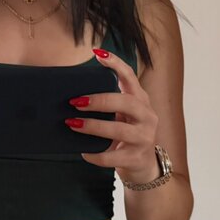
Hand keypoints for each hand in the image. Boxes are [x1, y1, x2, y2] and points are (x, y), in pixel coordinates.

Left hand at [65, 48, 160, 183]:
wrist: (144, 166)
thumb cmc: (126, 135)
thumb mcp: (123, 115)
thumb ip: (109, 103)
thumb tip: (73, 95)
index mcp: (141, 101)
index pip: (131, 77)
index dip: (116, 64)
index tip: (98, 53)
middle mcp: (147, 116)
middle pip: (127, 102)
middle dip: (100, 101)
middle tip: (75, 102)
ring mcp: (144, 138)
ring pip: (119, 130)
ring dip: (93, 126)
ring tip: (73, 124)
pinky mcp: (135, 158)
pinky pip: (112, 156)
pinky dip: (95, 154)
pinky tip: (84, 152)